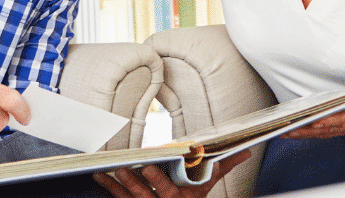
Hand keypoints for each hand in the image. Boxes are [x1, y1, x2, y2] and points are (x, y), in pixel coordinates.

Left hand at [92, 150, 250, 197]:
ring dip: (116, 185)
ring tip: (104, 172)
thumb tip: (245, 151)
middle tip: (122, 169)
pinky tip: (99, 177)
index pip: (168, 190)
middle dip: (132, 183)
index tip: (147, 166)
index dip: (156, 180)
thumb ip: (225, 167)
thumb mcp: (209, 186)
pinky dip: (110, 188)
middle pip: (145, 195)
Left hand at [281, 64, 344, 138]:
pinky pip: (322, 133)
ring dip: (304, 133)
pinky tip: (292, 130)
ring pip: (323, 133)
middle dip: (308, 129)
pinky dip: (307, 133)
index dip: (331, 120)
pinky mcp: (341, 129)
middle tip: (288, 127)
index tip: (315, 121)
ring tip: (283, 130)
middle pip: (330, 128)